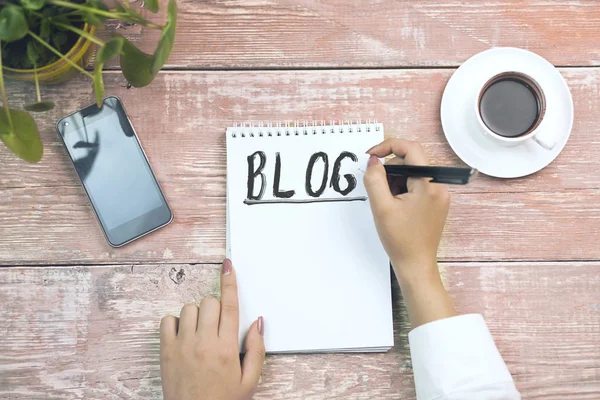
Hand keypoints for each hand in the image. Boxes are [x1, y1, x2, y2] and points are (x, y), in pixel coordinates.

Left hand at [160, 259, 264, 399]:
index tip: (228, 266)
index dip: (230, 282)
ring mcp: (183, 344)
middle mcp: (204, 341)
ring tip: (200, 332)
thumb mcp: (249, 381)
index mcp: (227, 348)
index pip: (230, 305)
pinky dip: (175, 322)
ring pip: (190, 308)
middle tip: (217, 325)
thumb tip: (257, 323)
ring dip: (197, 314)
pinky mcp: (166, 350)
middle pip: (210, 302)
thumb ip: (257, 349)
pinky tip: (184, 334)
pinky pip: (168, 320)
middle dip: (216, 308)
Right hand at [364, 139, 449, 277]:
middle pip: (411, 161)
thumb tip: (374, 161)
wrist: (415, 265)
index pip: (410, 149)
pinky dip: (402, 190)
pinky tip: (395, 207)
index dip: (387, 147)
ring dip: (395, 181)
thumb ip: (375, 179)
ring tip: (387, 203)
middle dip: (390, 170)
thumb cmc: (401, 240)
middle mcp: (439, 187)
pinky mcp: (435, 203)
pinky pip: (417, 185)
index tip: (371, 156)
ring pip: (413, 174)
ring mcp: (439, 195)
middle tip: (377, 188)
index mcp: (429, 184)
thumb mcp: (381, 207)